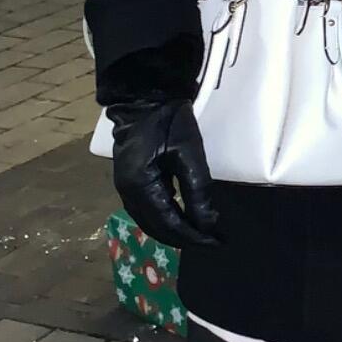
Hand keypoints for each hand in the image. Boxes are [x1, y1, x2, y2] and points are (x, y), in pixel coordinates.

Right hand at [108, 99, 220, 249]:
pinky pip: (146, 210)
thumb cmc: (169, 123)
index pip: (169, 223)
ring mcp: (124, 187)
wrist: (144, 98)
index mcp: (140, 186)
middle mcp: (127, 193)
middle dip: (183, 238)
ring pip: (149, 221)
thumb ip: (198, 191)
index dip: (193, 236)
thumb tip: (208, 224)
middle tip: (211, 242)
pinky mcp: (128, 181)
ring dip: (172, 231)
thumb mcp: (189, 155)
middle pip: (156, 227)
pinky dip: (163, 219)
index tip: (216, 243)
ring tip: (198, 235)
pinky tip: (180, 219)